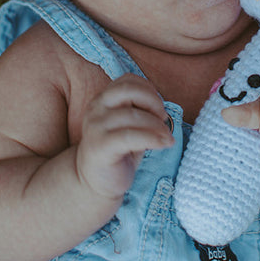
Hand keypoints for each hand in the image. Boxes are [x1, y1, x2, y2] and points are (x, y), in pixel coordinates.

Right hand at [75, 74, 173, 199]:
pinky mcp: (100, 146)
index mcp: (103, 100)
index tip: (158, 110)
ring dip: (157, 125)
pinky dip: (152, 138)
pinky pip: (130, 136)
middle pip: (129, 90)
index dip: (149, 90)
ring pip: (133, 115)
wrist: (92, 180)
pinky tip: (163, 144)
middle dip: (153, 102)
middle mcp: (96, 108)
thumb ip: (140, 111)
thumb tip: (161, 108)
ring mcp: (96, 127)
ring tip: (167, 137)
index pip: (128, 80)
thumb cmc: (117, 151)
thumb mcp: (129, 125)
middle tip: (163, 119)